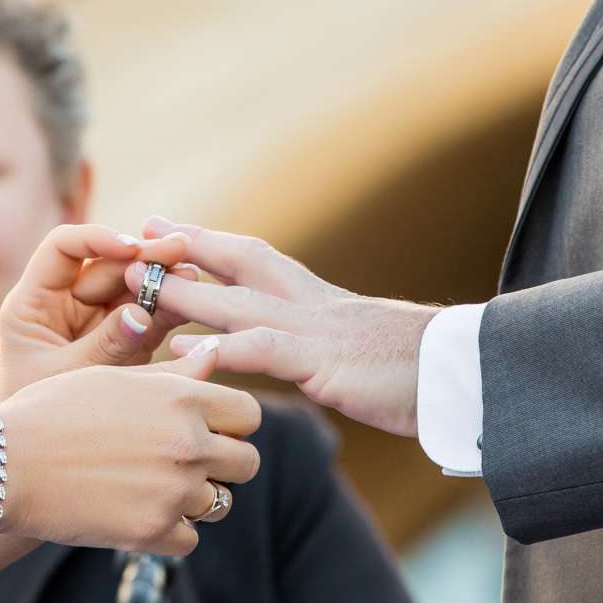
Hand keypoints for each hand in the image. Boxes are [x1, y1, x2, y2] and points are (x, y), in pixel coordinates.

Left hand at [0, 223, 196, 400]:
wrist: (35, 464)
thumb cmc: (34, 419)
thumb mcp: (64, 378)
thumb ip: (104, 346)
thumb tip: (142, 314)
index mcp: (35, 302)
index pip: (64, 248)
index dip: (97, 238)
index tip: (130, 248)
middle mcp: (65, 304)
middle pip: (107, 265)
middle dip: (143, 257)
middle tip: (180, 251)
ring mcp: (96, 322)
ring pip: (133, 288)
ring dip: (162, 279)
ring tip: (192, 276)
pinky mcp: (123, 343)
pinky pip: (148, 318)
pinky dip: (169, 310)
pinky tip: (193, 301)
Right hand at [0, 348, 260, 555]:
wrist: (5, 463)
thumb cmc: (53, 410)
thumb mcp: (114, 378)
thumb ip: (174, 375)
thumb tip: (215, 355)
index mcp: (182, 398)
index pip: (249, 414)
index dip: (232, 422)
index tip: (208, 428)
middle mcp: (188, 443)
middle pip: (246, 463)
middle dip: (223, 463)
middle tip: (183, 462)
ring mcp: (174, 491)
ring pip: (219, 504)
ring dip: (194, 498)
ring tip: (152, 486)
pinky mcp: (152, 532)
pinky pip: (190, 539)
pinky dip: (170, 532)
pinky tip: (137, 512)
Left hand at [147, 216, 439, 436]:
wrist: (467, 374)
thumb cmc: (417, 372)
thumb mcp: (355, 353)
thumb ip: (319, 346)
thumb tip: (295, 353)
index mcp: (318, 298)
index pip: (253, 258)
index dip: (208, 242)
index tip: (164, 228)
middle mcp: (311, 303)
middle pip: (237, 263)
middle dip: (185, 249)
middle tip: (136, 237)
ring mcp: (316, 330)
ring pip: (237, 302)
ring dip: (185, 294)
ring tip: (137, 288)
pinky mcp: (324, 362)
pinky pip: (264, 351)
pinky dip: (222, 351)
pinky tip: (186, 358)